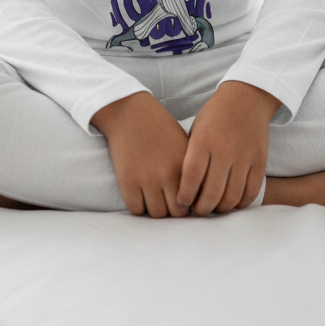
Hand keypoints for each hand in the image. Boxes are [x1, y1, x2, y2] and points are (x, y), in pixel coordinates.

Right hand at [91, 91, 189, 217]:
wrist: (130, 112)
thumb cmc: (160, 127)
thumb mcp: (183, 145)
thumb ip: (192, 170)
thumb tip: (196, 197)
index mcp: (185, 165)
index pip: (193, 202)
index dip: (188, 205)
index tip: (182, 200)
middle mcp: (168, 174)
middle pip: (175, 213)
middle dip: (172, 210)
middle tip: (167, 201)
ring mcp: (147, 178)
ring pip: (156, 214)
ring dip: (155, 208)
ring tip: (153, 197)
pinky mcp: (128, 180)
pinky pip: (136, 209)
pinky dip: (138, 206)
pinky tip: (139, 194)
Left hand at [178, 81, 280, 215]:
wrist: (246, 98)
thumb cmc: (215, 115)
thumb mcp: (196, 129)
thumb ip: (190, 156)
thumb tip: (183, 188)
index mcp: (203, 140)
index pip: (190, 178)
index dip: (184, 197)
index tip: (181, 203)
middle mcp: (223, 150)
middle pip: (211, 193)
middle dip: (201, 209)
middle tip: (197, 211)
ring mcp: (243, 157)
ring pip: (231, 197)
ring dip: (220, 209)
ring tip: (213, 208)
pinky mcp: (259, 161)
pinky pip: (250, 192)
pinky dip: (240, 203)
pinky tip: (232, 202)